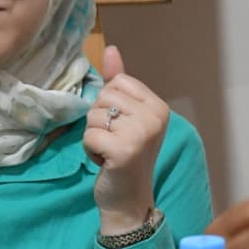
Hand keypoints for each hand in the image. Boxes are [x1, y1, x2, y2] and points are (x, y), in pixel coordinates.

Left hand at [83, 46, 169, 233]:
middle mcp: (155, 117)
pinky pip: (89, 135)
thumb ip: (117, 83)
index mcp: (158, 106)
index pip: (117, 82)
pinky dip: (90, 150)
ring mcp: (141, 133)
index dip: (109, 105)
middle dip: (100, 120)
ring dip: (94, 136)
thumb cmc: (125, 156)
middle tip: (114, 142)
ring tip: (110, 151)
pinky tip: (105, 162)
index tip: (121, 127)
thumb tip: (110, 49)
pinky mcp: (124, 149)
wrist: (128, 199)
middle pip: (104, 96)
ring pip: (94, 115)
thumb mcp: (125, 117)